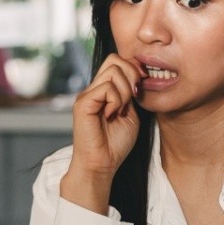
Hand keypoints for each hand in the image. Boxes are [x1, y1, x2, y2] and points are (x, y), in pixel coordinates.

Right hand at [60, 54, 141, 214]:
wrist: (101, 165)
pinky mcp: (83, 104)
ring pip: (113, 70)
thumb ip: (131, 94)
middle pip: (115, 59)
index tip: (140, 89)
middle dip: (132, 75)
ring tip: (121, 110)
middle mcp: (93, 89)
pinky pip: (107, 88)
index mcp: (103, 91)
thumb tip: (136, 75)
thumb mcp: (131, 114)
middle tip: (134, 98)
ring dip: (125, 90)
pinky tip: (112, 115)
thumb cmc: (115, 145)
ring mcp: (86, 95)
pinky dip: (116, 101)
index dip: (134, 69)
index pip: (117, 61)